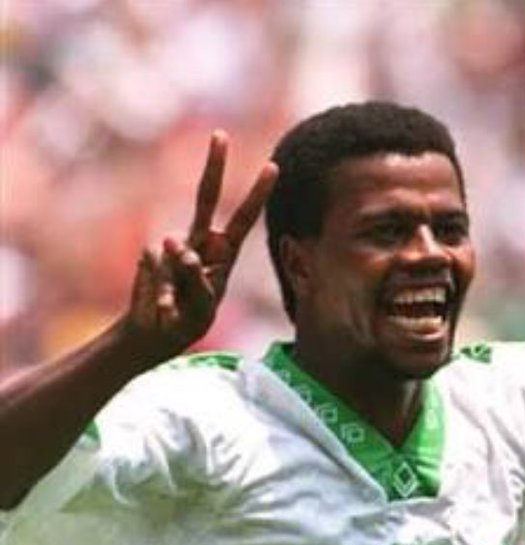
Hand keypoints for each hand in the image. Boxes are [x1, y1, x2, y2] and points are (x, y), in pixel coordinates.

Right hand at [122, 131, 277, 358]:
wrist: (158, 332)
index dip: (258, 194)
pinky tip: (164, 310)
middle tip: (220, 134)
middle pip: (206, 197)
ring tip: (176, 305)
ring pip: (178, 249)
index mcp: (224, 251)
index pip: (244, 218)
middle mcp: (200, 241)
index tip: (274, 166)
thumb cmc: (190, 316)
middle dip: (214, 166)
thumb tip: (172, 243)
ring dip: (180, 277)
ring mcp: (173, 246)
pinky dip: (162, 296)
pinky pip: (157, 271)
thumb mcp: (203, 307)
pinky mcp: (151, 256)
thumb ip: (194, 279)